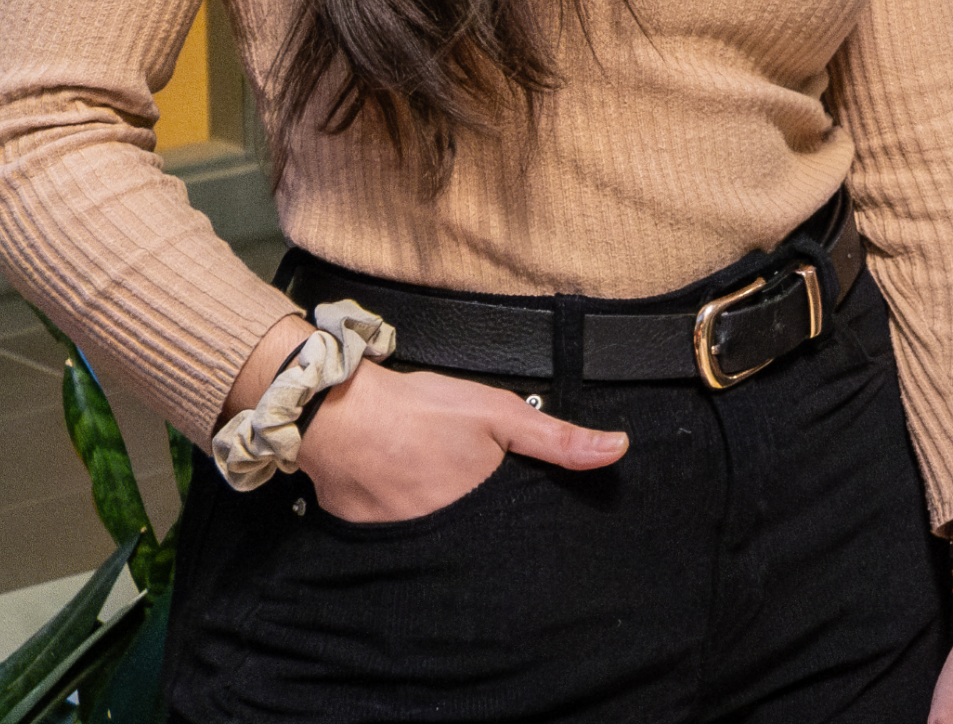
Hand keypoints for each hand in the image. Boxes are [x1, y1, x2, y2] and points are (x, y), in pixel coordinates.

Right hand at [288, 360, 625, 523]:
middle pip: (480, 539)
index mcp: (482, 511)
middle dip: (485, 523)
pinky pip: (399, 537)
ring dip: (445, 521)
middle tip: (467, 484)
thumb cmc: (419, 410)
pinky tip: (404, 491)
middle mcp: (444, 537)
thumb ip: (557, 438)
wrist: (336, 411)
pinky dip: (406, 519)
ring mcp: (403, 542)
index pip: (518, 533)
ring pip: (439, 539)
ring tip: (436, 485)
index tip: (522, 505)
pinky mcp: (368, 536)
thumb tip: (616, 450)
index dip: (526, 521)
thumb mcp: (499, 414)